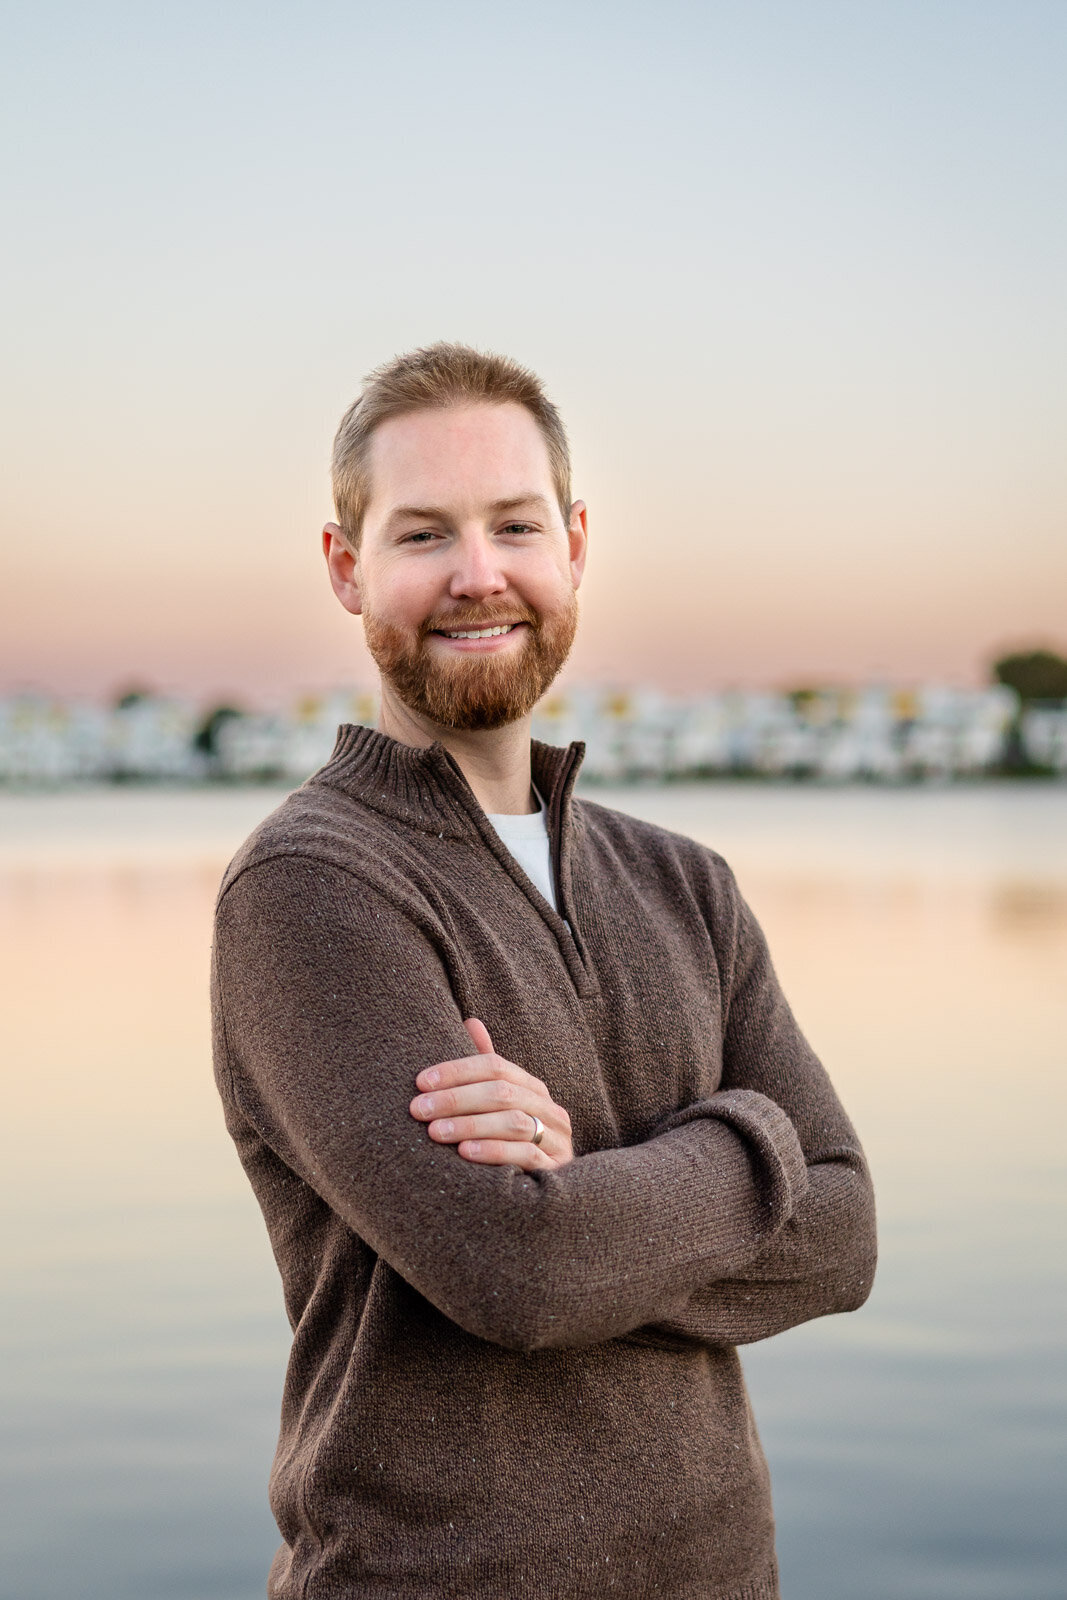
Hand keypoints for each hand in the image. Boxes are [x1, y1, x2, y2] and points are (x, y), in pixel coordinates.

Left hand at [409, 1018, 573, 1170]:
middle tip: (419, 1109)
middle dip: (456, 1099)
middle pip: (502, 1092)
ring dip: (470, 1124)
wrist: (542, 1195)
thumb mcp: (498, 1104)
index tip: (420, 1082)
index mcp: (532, 1087)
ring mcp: (555, 1139)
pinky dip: (494, 1151)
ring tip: (435, 1132)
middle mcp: (549, 1108)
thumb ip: (485, 1068)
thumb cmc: (510, 1142)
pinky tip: (465, 1153)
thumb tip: (472, 1021)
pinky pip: (526, 1154)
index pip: (495, 1066)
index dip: (457, 1071)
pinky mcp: (555, 1168)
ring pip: (514, 1122)